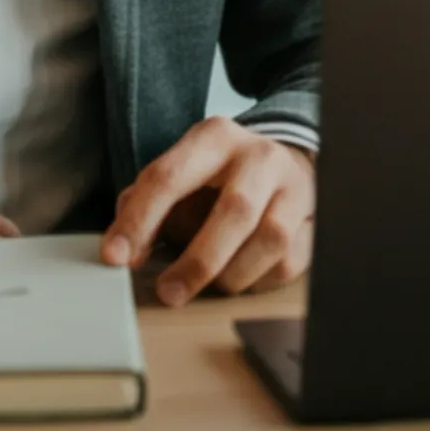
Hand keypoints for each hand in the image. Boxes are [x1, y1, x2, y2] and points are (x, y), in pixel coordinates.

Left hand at [101, 118, 315, 305]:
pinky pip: (290, 261)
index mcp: (214, 137)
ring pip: (271, 239)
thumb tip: (125, 248)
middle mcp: (259, 156)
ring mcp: (294, 187)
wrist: (284, 161)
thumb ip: (144, 203)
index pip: (169, 177)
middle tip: (169, 293)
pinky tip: (241, 277)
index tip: (115, 259)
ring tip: (209, 286)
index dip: (138, 222)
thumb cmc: (218, 178)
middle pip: (234, 210)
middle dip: (197, 261)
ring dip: (233, 274)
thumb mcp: (180, 174)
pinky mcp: (314, 219)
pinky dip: (259, 280)